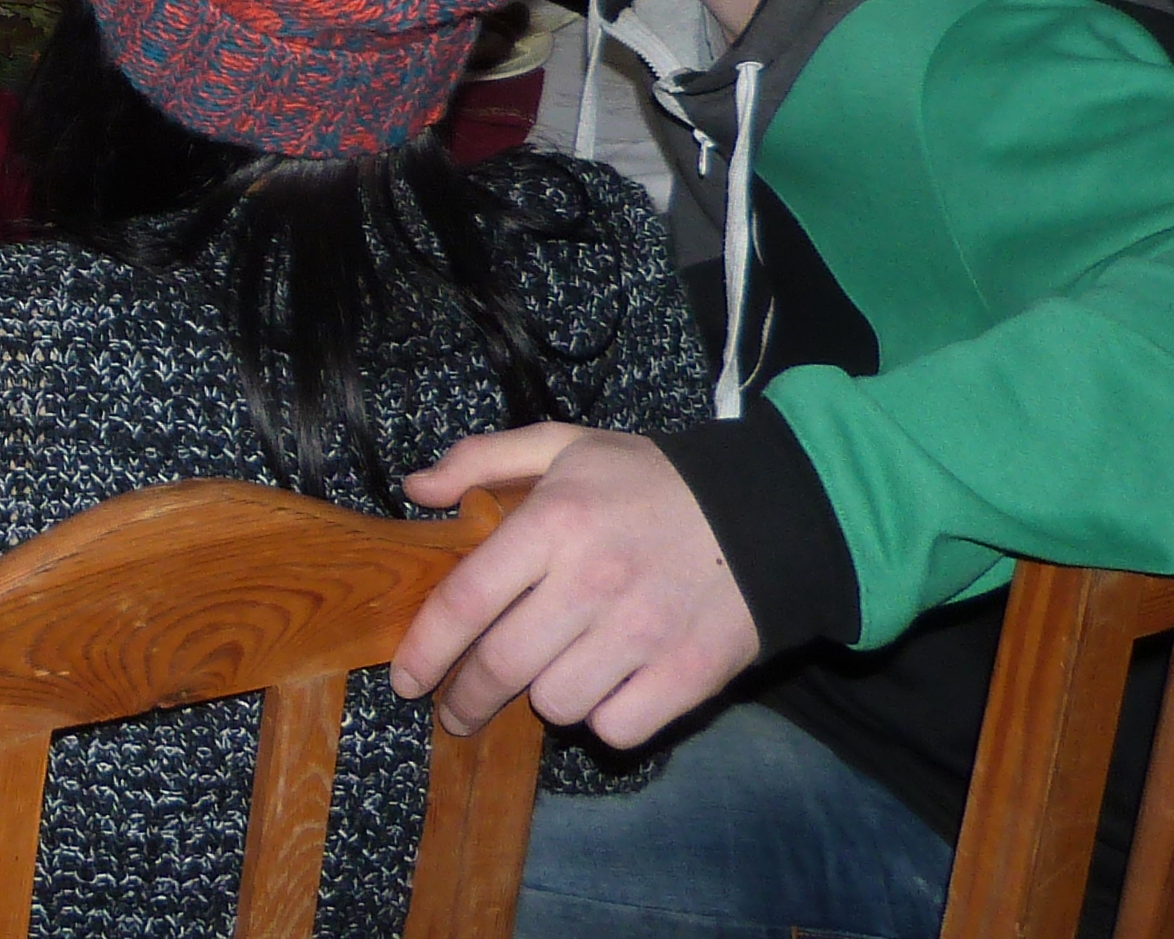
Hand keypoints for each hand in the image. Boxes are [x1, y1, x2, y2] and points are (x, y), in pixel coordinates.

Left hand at [388, 425, 760, 748]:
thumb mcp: (565, 445)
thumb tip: (417, 488)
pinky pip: (617, 727)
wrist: (767, 513)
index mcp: (554, 522)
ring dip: (542, 699)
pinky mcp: (688, 674)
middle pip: (502, 666)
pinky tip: (605, 691)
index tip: (406, 678)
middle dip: (466, 699)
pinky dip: (604, 719)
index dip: (426, 649)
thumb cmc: (651, 481)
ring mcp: (642, 633)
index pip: (466, 601)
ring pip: (556, 704)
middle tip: (456, 710)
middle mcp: (593, 581)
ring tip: (547, 677)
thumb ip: (483, 460)